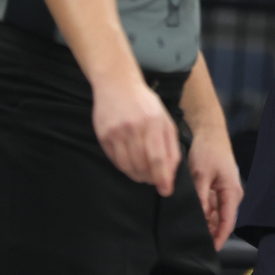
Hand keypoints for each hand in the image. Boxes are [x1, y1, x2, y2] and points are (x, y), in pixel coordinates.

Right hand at [92, 79, 181, 195]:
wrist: (117, 84)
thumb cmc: (145, 104)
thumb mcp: (165, 120)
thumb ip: (171, 145)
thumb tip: (171, 172)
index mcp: (153, 123)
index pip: (158, 159)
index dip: (162, 178)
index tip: (166, 191)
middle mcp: (134, 128)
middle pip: (142, 165)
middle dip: (150, 179)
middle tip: (154, 181)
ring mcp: (116, 132)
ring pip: (127, 166)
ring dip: (137, 176)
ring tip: (143, 174)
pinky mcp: (103, 135)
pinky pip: (115, 160)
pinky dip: (125, 167)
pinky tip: (130, 163)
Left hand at [187, 128, 242, 249]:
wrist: (209, 132)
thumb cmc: (208, 151)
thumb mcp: (201, 175)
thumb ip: (201, 197)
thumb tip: (199, 217)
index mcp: (232, 192)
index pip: (227, 222)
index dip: (218, 238)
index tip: (208, 249)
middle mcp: (231, 194)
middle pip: (221, 220)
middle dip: (209, 231)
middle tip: (192, 241)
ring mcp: (224, 191)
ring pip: (215, 213)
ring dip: (205, 221)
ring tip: (189, 229)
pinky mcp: (218, 187)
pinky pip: (212, 204)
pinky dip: (203, 211)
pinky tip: (192, 214)